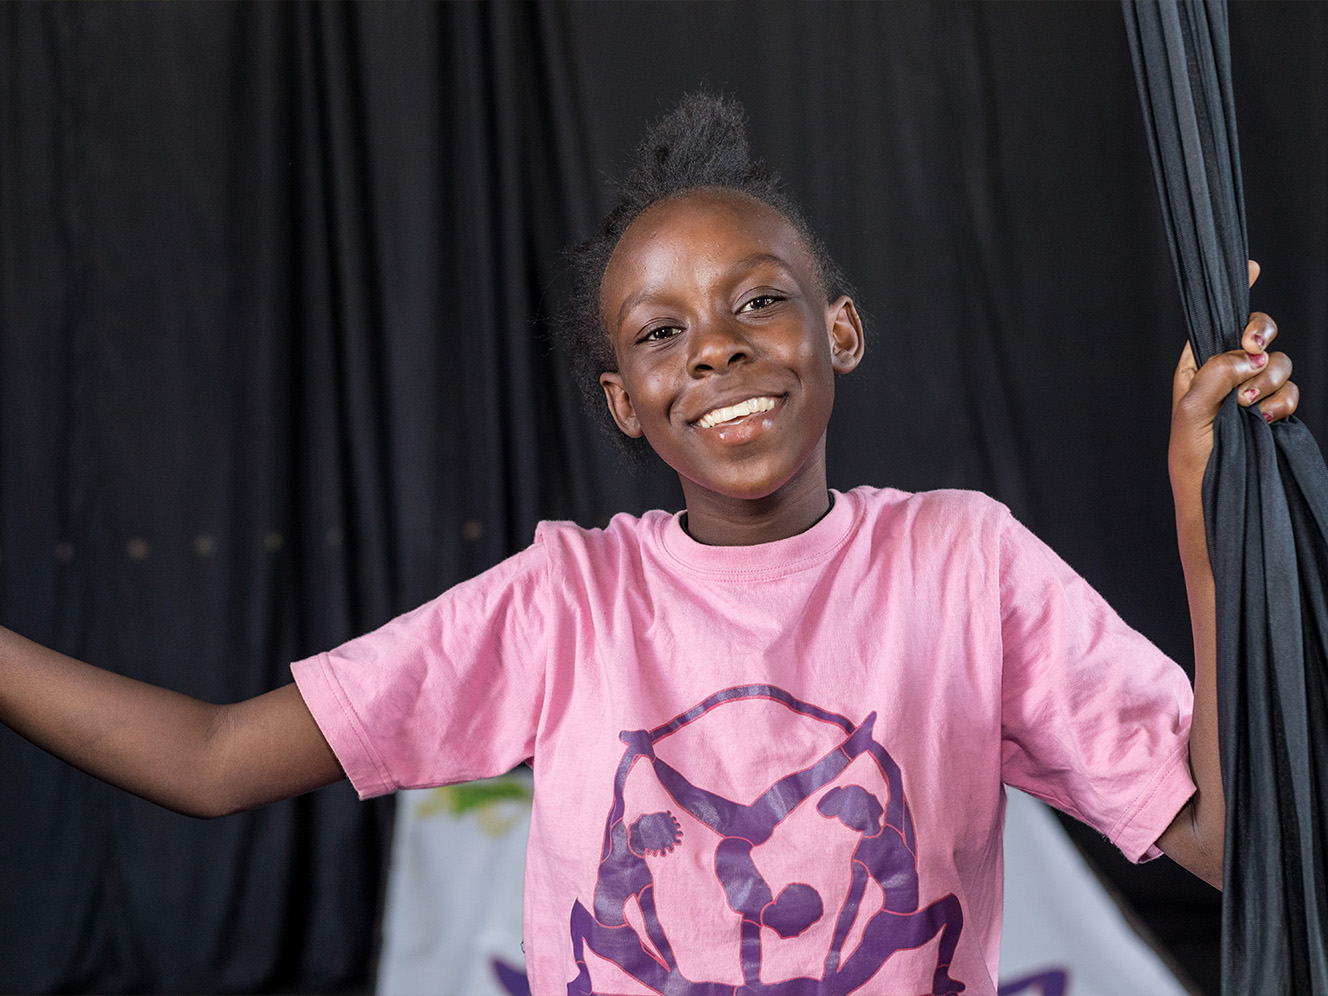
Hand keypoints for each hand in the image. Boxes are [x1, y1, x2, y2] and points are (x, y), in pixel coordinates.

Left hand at [1169, 261, 1298, 507]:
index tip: (1251, 266)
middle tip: (1252, 350)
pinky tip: (1265, 419)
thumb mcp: (1191, 412)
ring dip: (1269, 378)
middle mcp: (1227, 373)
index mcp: (1197, 365)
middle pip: (1257, 331)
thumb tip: (1247, 354)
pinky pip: (1291, 391)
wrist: (1213, 496)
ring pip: (1279, 361)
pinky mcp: (1273, 410)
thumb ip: (1215, 376)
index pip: (1215, 322)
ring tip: (1249, 406)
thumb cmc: (1191, 454)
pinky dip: (1282, 401)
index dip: (1235, 292)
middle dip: (1261, 334)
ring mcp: (1252, 391)